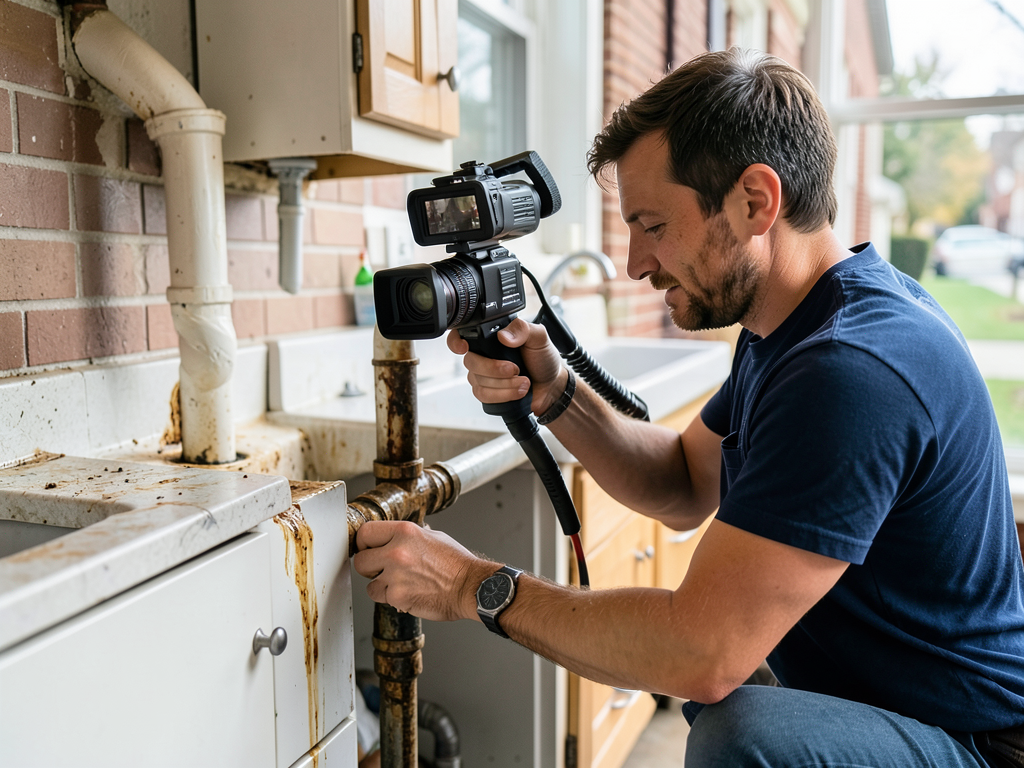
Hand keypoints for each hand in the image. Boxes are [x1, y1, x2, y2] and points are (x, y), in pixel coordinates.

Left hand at [352, 521, 491, 622]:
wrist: (470, 587)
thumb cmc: (455, 564)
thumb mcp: (433, 536)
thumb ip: (408, 536)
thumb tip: (392, 536)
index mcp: (405, 531)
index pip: (365, 532)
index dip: (363, 543)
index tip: (367, 549)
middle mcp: (397, 551)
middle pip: (360, 559)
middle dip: (369, 567)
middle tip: (382, 570)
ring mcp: (395, 575)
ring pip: (369, 583)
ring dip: (381, 585)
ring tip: (401, 583)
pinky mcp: (397, 596)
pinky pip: (382, 598)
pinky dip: (392, 598)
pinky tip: (409, 593)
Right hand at [446, 318, 565, 414]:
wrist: (552, 385)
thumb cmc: (543, 359)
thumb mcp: (539, 338)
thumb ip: (523, 329)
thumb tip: (503, 336)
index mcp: (491, 336)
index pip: (462, 334)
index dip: (456, 341)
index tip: (464, 347)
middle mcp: (483, 354)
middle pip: (470, 362)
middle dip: (494, 369)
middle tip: (515, 368)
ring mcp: (483, 375)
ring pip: (478, 381)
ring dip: (504, 384)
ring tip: (524, 381)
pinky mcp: (488, 392)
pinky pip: (484, 395)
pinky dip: (503, 395)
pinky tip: (518, 391)